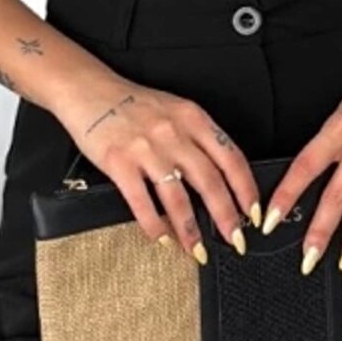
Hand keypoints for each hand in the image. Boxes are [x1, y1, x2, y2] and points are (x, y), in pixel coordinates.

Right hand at [54, 72, 260, 258]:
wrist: (88, 90)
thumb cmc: (132, 104)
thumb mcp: (175, 110)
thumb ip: (197, 138)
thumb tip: (221, 176)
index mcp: (193, 119)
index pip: (231, 158)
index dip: (246, 190)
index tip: (252, 213)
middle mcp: (174, 133)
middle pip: (210, 182)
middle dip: (226, 218)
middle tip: (236, 240)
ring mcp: (146, 149)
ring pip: (178, 198)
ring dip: (191, 230)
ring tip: (198, 250)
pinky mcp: (119, 162)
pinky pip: (142, 202)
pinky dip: (154, 225)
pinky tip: (161, 237)